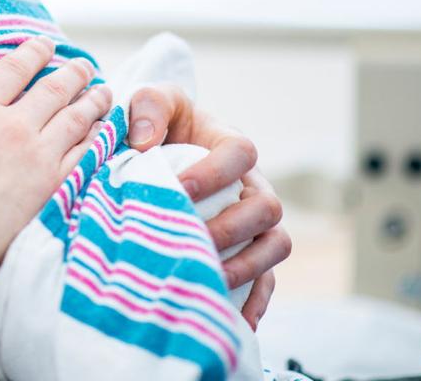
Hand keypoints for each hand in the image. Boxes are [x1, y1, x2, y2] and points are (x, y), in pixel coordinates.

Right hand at [0, 36, 112, 271]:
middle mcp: (12, 125)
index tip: (47, 45)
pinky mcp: (52, 185)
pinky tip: (105, 131)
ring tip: (104, 92)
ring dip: (93, 101)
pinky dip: (98, 138)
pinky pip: (85, 154)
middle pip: (54, 88)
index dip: (34, 52)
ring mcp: (36, 155)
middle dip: (74, 73)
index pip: (15, 68)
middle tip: (85, 66)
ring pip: (76, 118)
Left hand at [127, 84, 291, 328]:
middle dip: (231, 227)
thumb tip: (144, 141)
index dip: (216, 172)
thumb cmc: (155, 125)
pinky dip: (254, 301)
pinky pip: (267, 280)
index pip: (242, 152)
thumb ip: (147, 107)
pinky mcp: (250, 253)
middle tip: (191, 239)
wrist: (154, 153)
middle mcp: (252, 184)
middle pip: (267, 206)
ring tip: (208, 277)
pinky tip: (230, 319)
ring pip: (275, 245)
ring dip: (247, 266)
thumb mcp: (149, 102)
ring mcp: (256, 221)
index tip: (180, 188)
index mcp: (229, 144)